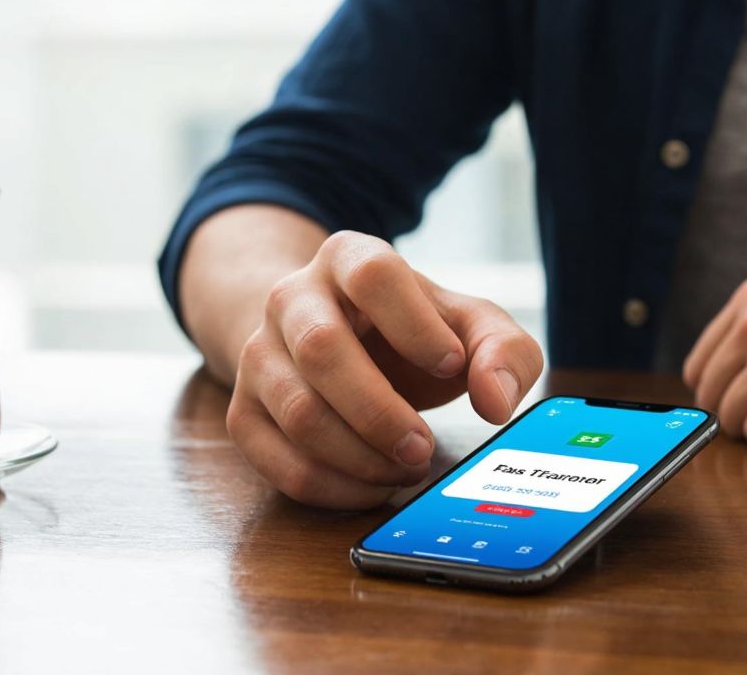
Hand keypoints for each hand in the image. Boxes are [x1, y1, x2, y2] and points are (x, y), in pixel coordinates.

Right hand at [227, 231, 543, 508]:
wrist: (335, 342)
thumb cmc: (412, 332)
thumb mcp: (468, 325)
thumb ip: (503, 352)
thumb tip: (496, 402)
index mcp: (349, 258)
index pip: (373, 274)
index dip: (414, 323)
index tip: (451, 364)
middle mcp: (291, 298)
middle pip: (322, 348)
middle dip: (380, 411)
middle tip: (422, 447)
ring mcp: (258, 355)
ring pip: (297, 412)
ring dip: (359, 456)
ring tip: (405, 468)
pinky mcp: (243, 412)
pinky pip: (277, 461)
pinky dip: (333, 488)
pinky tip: (372, 485)